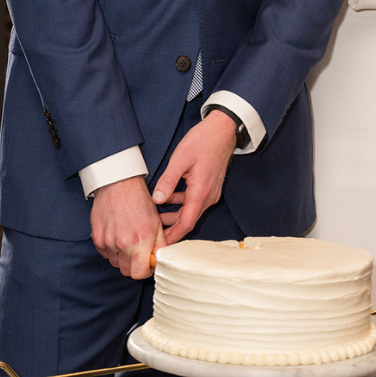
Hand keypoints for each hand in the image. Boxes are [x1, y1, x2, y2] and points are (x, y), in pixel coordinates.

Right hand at [90, 176, 164, 278]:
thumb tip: (160, 261)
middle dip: (134, 266)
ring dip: (123, 257)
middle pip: (126, 271)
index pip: (139, 273)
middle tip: (140, 254)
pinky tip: (118, 236)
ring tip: (129, 241)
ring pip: (115, 263)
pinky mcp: (96, 239)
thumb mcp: (156, 222)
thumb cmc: (140, 202)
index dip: (145, 271)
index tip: (148, 264)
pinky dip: (112, 250)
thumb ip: (159, 245)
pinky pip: (105, 254)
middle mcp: (122, 244)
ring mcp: (107, 242)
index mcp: (141, 241)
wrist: (118, 185)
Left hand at [152, 111, 236, 243]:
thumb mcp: (180, 159)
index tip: (159, 246)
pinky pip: (193, 201)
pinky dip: (180, 204)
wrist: (223, 129)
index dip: (172, 237)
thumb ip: (168, 181)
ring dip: (174, 216)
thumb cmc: (203, 141)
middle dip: (170, 229)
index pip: (186, 223)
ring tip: (154, 216)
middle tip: (152, 234)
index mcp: (201, 192)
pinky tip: (166, 198)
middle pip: (188, 220)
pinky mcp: (209, 186)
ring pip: (190, 211)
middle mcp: (208, 196)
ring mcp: (211, 191)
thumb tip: (156, 200)